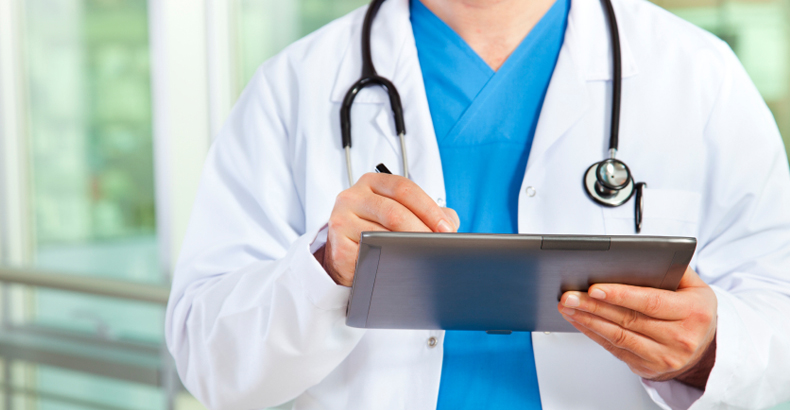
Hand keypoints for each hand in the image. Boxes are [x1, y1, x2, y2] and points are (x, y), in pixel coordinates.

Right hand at [315, 173, 458, 285]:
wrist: (346, 257)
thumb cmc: (378, 231)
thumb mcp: (401, 214)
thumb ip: (428, 213)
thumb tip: (450, 223)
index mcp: (372, 182)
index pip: (404, 188)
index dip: (429, 208)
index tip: (446, 227)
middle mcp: (353, 196)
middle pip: (394, 211)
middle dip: (422, 230)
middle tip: (439, 245)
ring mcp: (341, 218)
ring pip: (382, 233)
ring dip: (408, 247)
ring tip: (424, 255)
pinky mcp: (337, 244)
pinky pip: (367, 252)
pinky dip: (386, 259)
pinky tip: (398, 264)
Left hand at [557, 268, 717, 388]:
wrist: (704, 351)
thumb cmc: (694, 312)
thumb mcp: (696, 287)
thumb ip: (674, 268)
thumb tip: (643, 254)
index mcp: (693, 313)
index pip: (650, 302)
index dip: (620, 295)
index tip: (594, 288)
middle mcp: (680, 338)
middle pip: (628, 320)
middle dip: (593, 306)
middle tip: (569, 295)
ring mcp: (663, 357)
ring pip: (617, 336)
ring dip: (587, 320)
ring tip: (567, 306)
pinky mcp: (647, 367)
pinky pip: (614, 348)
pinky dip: (592, 333)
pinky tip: (578, 320)